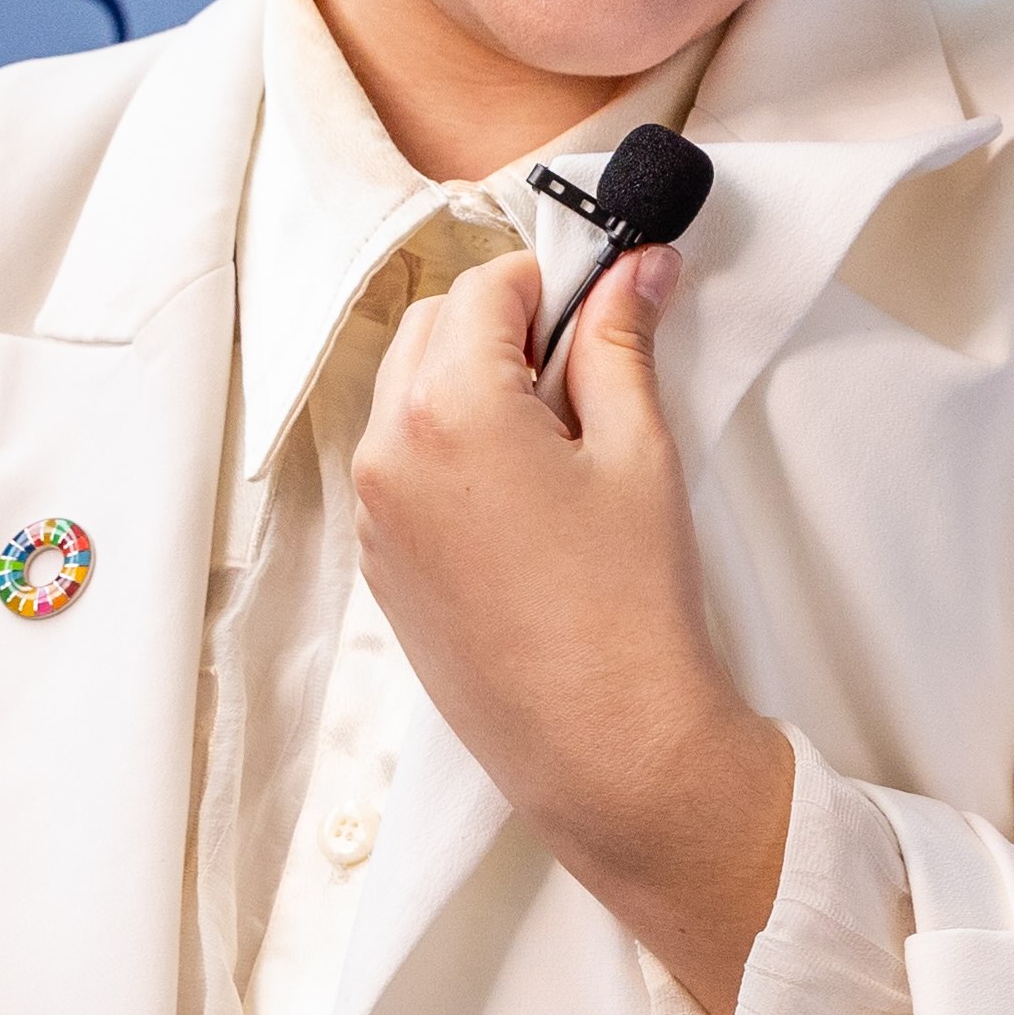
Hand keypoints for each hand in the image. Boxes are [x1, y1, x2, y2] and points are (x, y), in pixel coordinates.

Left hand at [353, 242, 792, 1014]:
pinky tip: (527, 502)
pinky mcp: (381, 562)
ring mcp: (373, 512)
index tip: (606, 307)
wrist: (606, 748)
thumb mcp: (640, 453)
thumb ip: (623, 343)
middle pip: (433, 330)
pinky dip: (452, 448)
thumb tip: (636, 266)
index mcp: (446, 408)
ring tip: (560, 448)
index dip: (553, 283)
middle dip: (505, 330)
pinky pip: (402, 463)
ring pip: (409, 394)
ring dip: (472, 386)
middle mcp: (386, 451)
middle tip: (588, 378)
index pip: (485, 287)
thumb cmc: (630, 606)